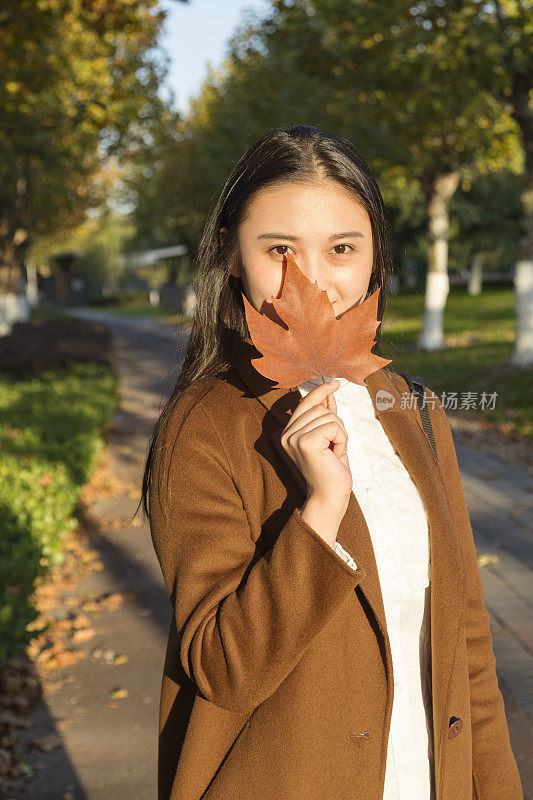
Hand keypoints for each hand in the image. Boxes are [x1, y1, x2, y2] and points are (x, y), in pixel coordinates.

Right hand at [280, 379, 351, 507]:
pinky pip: (334, 427)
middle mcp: (286, 433)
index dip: (321, 391)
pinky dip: (342, 440)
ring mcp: (294, 437)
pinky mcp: (305, 442)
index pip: (305, 403)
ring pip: (329, 416)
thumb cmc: (331, 469)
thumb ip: (326, 416)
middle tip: (334, 447)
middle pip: (321, 408)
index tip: (335, 383)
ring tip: (334, 453)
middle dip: (336, 426)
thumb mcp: (329, 437)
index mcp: (288, 432)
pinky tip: (335, 455)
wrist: (330, 495)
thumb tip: (330, 392)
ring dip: (340, 435)